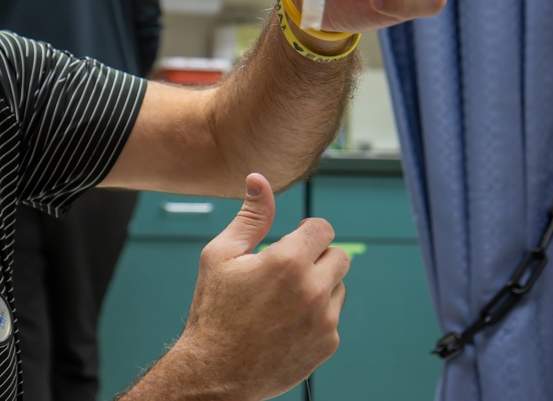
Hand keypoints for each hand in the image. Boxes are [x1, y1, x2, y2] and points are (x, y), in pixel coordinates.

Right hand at [171, 174, 348, 399]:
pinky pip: (333, 316)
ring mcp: (324, 319)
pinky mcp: (328, 343)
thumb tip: (259, 180)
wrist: (216, 371)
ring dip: (318, 285)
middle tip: (285, 271)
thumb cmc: (213, 312)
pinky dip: (316, 315)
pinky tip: (286, 322)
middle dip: (316, 256)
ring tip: (282, 300)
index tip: (292, 240)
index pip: (323, 228)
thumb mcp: (221, 255)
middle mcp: (312, 289)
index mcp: (287, 261)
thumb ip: (250, 216)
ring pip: (338, 286)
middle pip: (339, 255)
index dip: (306, 231)